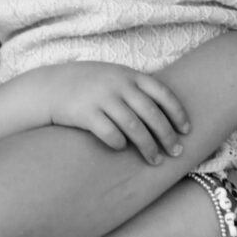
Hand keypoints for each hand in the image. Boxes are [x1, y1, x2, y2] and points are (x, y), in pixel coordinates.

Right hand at [49, 62, 189, 164]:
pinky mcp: (85, 113)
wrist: (49, 86)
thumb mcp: (115, 77)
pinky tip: (122, 149)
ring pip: (134, 128)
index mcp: (129, 75)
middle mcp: (118, 85)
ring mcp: (101, 98)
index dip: (178, 113)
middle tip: (176, 153)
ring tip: (155, 161)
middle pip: (152, 114)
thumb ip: (138, 89)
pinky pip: (110, 134)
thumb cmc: (89, 86)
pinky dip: (120, 144)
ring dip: (148, 147)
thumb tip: (168, 112)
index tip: (187, 131)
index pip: (163, 93)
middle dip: (167, 136)